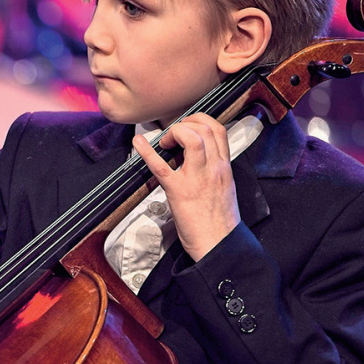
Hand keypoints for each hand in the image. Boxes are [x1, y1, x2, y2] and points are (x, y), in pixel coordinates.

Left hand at [132, 112, 240, 260]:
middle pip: (204, 129)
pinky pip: (161, 166)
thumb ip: (214, 169)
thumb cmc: (219, 220)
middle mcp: (213, 168)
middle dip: (185, 123)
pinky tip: (138, 144)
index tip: (188, 125)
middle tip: (172, 135)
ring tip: (164, 142)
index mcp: (224, 167)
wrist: (218, 243)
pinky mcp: (178, 191)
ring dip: (174, 133)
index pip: (218, 130)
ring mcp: (196, 178)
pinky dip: (147, 152)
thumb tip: (200, 157)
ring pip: (191, 139)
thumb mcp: (224, 187)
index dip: (201, 120)